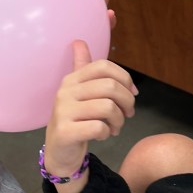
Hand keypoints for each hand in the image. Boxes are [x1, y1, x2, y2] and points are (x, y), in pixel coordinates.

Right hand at [43, 40, 136, 190]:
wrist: (59, 151)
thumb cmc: (76, 119)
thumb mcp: (79, 92)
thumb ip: (82, 67)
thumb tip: (79, 42)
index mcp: (72, 79)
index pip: (104, 66)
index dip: (125, 78)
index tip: (132, 93)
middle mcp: (65, 92)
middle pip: (110, 87)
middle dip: (127, 102)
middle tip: (127, 114)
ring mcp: (63, 111)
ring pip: (108, 108)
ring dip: (119, 120)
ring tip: (115, 127)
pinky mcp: (65, 131)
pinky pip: (98, 127)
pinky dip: (106, 133)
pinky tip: (103, 135)